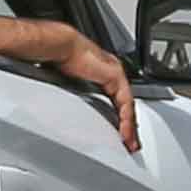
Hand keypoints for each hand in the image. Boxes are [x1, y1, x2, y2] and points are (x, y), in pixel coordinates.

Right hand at [48, 29, 140, 150]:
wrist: (62, 47)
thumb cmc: (60, 61)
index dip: (120, 119)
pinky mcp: (115, 77)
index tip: (120, 135)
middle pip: (126, 106)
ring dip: (130, 127)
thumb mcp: (70, 86)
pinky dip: (126, 119)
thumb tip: (67, 112)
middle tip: (130, 144)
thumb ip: (75, 97)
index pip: (117, 102)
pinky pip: (124, 103)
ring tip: (130, 143)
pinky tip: (125, 132)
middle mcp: (112, 74)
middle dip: (129, 127)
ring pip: (128, 107)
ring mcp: (116, 75)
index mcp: (102, 74)